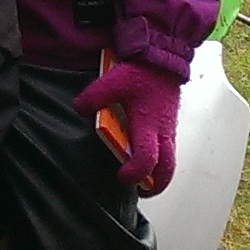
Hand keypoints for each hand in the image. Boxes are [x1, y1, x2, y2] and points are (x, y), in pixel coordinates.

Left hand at [75, 60, 181, 193]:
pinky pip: (168, 149)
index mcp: (149, 125)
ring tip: (141, 178)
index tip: (122, 176)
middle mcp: (163, 132)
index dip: (135, 174)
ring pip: (170, 161)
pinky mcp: (170, 124)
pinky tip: (144, 154)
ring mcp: (169, 129)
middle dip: (155, 186)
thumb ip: (93, 98)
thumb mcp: (112, 82)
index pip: (147, 160)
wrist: (163, 59)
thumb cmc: (142, 72)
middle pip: (167, 170)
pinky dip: (159, 159)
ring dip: (158, 173)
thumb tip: (79, 109)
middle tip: (141, 191)